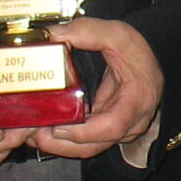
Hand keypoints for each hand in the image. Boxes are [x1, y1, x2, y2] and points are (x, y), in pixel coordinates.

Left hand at [31, 17, 164, 159]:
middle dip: (62, 143)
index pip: (113, 126)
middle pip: (95, 144)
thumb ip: (85, 32)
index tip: (59, 126)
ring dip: (59, 146)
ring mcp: (119, 130)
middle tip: (34, 133)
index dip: (84, 132)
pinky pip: (85, 143)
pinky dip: (63, 141)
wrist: (148, 60)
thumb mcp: (116, 34)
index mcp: (136, 100)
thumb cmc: (137, 51)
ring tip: (32, 135)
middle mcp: (131, 122)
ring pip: (88, 149)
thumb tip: (50, 36)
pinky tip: (42, 132)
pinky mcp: (107, 131)